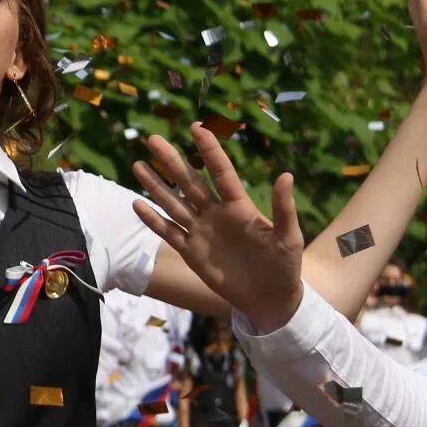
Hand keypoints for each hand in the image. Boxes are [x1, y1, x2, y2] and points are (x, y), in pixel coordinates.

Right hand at [130, 124, 304, 332]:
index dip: (209, 151)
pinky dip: (153, 219)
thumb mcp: (289, 237)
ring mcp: (201, 232)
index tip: (196, 127)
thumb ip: (283, 208)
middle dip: (171, 161)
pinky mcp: (191, 252)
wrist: (270, 299)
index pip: (220, 172)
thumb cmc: (284, 266)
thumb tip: (286, 175)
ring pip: (173, 203)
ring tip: (138, 165)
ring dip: (155, 185)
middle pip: (189, 182)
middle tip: (153, 139)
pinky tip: (137, 204)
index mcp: (240, 207)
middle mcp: (215, 214)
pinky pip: (168, 232)